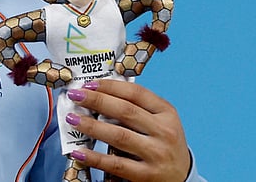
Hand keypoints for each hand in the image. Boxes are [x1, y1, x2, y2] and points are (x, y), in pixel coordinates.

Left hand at [66, 79, 190, 181]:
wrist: (183, 178)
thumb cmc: (164, 144)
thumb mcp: (160, 122)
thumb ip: (137, 108)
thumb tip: (98, 94)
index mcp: (167, 113)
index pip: (136, 93)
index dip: (110, 86)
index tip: (88, 83)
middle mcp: (164, 132)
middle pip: (125, 111)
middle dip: (96, 100)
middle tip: (75, 95)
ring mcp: (157, 154)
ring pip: (119, 135)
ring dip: (92, 126)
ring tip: (72, 119)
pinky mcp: (147, 175)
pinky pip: (116, 164)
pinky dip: (95, 157)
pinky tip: (78, 151)